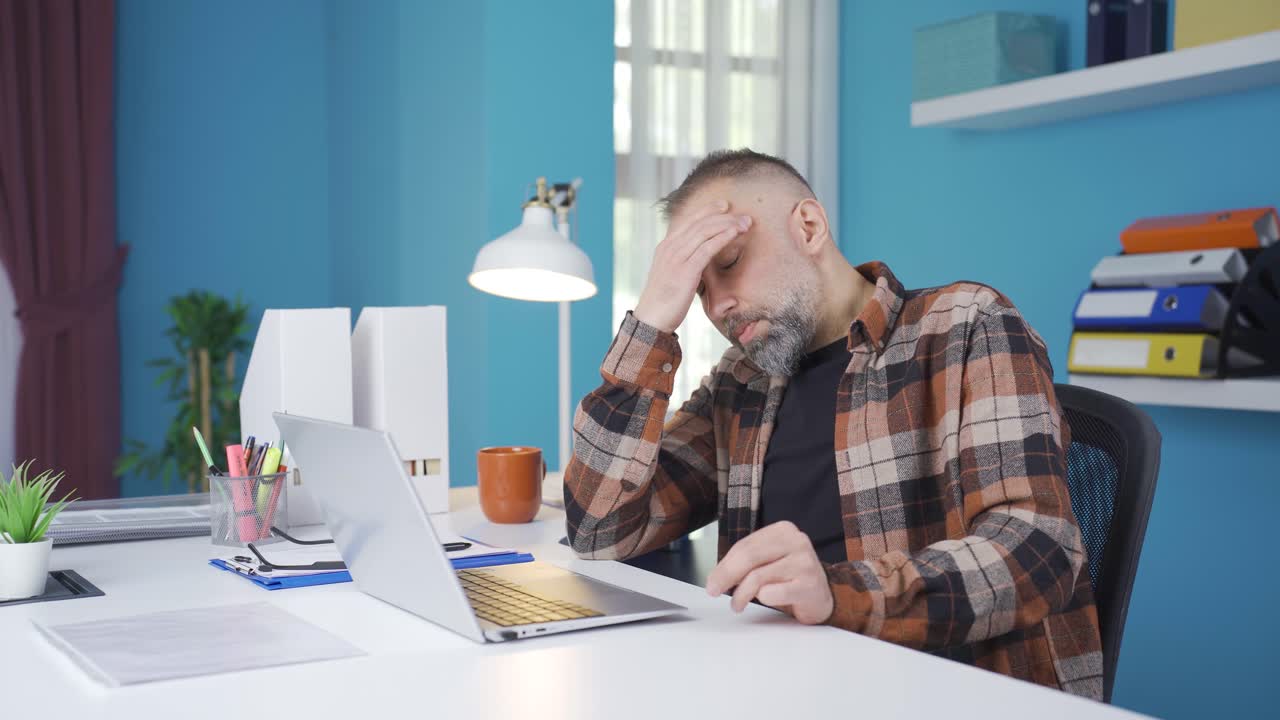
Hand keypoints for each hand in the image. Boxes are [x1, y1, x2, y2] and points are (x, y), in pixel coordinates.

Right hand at [633, 199, 751, 332]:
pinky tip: (735, 233)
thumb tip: (699, 259)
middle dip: (724, 216)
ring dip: (728, 225)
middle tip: (744, 216)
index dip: (708, 210)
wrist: (651, 319)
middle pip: (699, 223)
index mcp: (666, 246)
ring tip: (745, 223)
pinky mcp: (685, 270)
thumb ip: (683, 262)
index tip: (725, 206)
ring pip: (705, 232)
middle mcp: (670, 247)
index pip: (689, 221)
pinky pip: (707, 248)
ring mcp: (676, 258)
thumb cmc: (664, 301)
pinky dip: (723, 238)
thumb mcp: (671, 275)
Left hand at [705, 521, 833, 624]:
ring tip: (737, 604)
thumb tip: (715, 577)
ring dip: (741, 594)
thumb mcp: (767, 563)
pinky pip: (774, 593)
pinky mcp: (809, 585)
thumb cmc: (790, 578)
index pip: (745, 545)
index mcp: (783, 530)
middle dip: (726, 576)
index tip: (711, 581)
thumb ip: (744, 563)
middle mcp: (797, 541)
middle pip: (749, 557)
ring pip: (758, 576)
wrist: (820, 597)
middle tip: (713, 591)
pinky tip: (766, 601)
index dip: (724, 565)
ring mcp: (805, 562)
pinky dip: (764, 599)